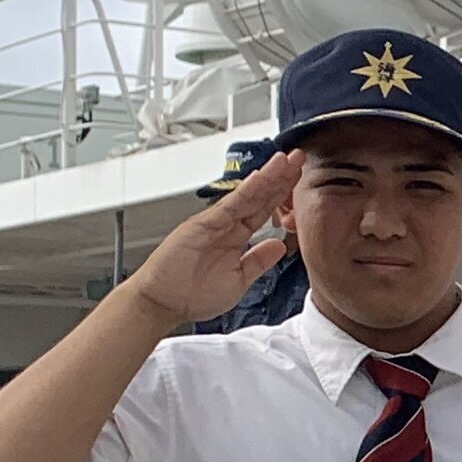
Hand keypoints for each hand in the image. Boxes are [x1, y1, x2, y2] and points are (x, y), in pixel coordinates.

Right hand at [122, 150, 304, 328]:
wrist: (162, 304)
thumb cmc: (191, 295)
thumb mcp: (238, 279)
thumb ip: (258, 261)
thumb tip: (279, 246)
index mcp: (235, 237)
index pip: (264, 210)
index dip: (282, 194)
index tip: (300, 178)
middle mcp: (226, 225)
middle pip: (259, 197)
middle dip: (280, 178)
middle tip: (299, 157)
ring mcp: (214, 223)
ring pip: (247, 196)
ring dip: (268, 177)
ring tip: (286, 160)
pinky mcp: (202, 225)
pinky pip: (230, 205)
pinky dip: (246, 191)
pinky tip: (262, 178)